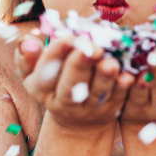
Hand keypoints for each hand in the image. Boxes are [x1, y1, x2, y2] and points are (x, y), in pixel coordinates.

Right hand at [17, 34, 133, 131]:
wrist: (78, 116)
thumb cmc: (55, 80)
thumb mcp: (36, 72)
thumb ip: (29, 56)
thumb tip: (27, 42)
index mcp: (41, 89)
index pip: (46, 72)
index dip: (56, 54)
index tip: (67, 38)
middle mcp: (64, 102)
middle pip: (70, 85)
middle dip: (80, 65)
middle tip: (91, 48)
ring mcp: (89, 108)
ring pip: (97, 93)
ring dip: (104, 77)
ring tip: (110, 62)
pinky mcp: (112, 109)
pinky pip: (120, 98)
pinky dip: (124, 87)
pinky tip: (129, 76)